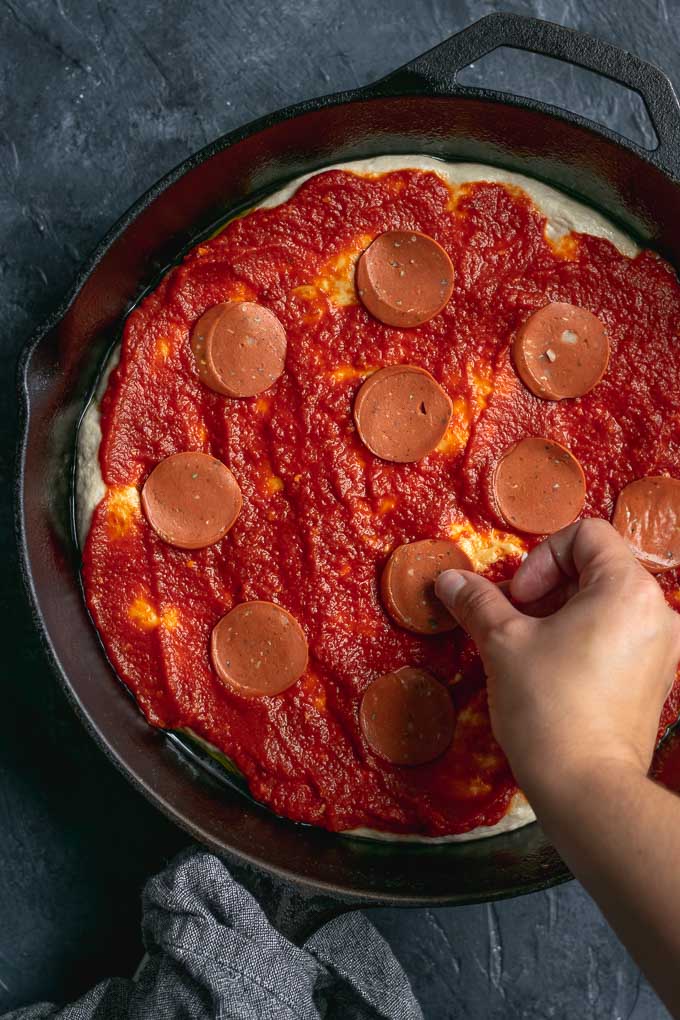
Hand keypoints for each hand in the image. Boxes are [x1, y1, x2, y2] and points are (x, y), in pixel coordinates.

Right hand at [435, 519, 679, 797]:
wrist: (587, 788)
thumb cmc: (549, 707)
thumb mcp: (503, 643)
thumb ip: (477, 601)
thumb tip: (449, 579)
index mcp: (628, 589)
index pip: (587, 535)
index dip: (542, 557)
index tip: (518, 597)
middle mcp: (658, 612)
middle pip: (597, 567)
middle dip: (548, 587)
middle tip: (516, 621)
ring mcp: (662, 648)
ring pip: (605, 602)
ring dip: (562, 613)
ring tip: (530, 648)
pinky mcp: (655, 678)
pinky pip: (617, 635)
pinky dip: (583, 638)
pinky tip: (552, 670)